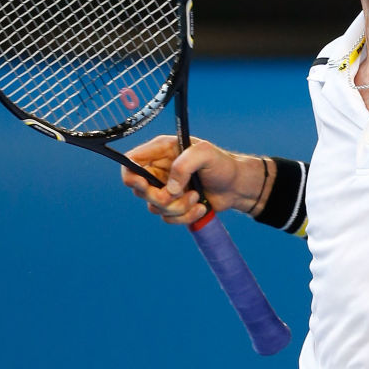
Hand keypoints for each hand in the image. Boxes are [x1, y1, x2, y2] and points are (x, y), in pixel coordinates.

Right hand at [121, 135, 245, 224]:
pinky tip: (201, 207)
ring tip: (197, 196)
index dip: (131, 176)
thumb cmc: (222, 164)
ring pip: (154, 207)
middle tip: (179, 193)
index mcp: (161, 151)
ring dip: (178, 207)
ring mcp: (165, 188)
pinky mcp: (173, 205)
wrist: (237, 186)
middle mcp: (159, 170)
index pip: (131, 162)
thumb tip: (169, 189)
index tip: (144, 185)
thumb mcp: (205, 154)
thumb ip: (184, 165)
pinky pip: (167, 218)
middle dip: (160, 197)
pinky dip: (185, 216)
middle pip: (139, 190)